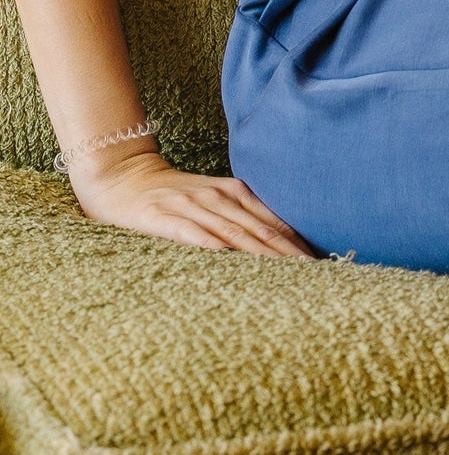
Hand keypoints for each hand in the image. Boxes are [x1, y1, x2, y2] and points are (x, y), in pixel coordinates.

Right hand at [68, 140, 313, 255]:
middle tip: (316, 278)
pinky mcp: (163, 218)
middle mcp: (218, 197)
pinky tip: (233, 264)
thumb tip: (275, 243)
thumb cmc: (170, 195)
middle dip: (291, 256)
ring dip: (264, 257)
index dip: (298, 245)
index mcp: (234, 192)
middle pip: (262, 231)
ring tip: (288, 278)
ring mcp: (191, 207)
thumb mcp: (211, 199)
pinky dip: (216, 250)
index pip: (274, 222)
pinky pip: (194, 236)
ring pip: (235, 236)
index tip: (321, 266)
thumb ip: (239, 216)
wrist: (121, 175)